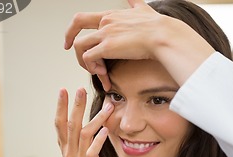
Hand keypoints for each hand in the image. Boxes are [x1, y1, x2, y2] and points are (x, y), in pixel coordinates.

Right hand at [55, 87, 113, 156]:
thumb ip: (79, 145)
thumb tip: (87, 128)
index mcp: (66, 150)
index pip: (60, 125)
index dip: (60, 107)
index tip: (62, 90)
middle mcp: (69, 153)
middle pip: (70, 125)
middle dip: (75, 106)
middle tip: (80, 89)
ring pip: (84, 133)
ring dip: (95, 118)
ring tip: (107, 105)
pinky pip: (93, 150)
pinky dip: (99, 139)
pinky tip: (106, 129)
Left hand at [65, 0, 213, 89]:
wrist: (162, 35)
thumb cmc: (157, 26)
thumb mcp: (143, 9)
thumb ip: (135, 3)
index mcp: (111, 15)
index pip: (82, 18)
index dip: (72, 29)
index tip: (69, 40)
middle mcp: (105, 22)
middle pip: (76, 29)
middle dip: (70, 42)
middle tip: (74, 56)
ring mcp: (105, 34)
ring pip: (79, 46)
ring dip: (84, 62)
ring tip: (97, 72)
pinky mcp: (107, 47)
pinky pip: (88, 58)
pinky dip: (92, 68)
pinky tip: (103, 74)